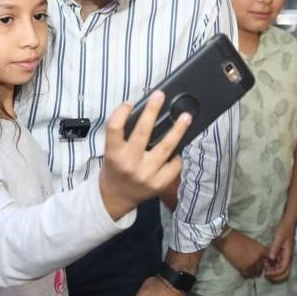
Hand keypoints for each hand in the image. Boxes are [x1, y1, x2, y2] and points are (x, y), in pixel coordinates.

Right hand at [100, 91, 188, 220]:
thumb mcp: (110, 152)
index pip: (115, 128)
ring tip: (185, 117)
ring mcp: (146, 175)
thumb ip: (123, 136)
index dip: (121, 112)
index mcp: (114, 154)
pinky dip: (177, 155)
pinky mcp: (158, 184)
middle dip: (152, 111)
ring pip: (165, 147)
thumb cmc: (114, 170)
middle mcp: (129, 164)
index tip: (129, 103)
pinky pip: (174, 165)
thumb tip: (144, 113)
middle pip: (143, 132)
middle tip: (160, 96)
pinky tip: (178, 147)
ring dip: (177, 130)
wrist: (115, 199)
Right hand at [216, 230, 267, 277]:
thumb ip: (259, 251)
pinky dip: (246, 273)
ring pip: (256, 273)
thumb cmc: (240, 239)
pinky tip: (243, 268)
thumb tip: (263, 258)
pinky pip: (247, 275)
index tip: (265, 262)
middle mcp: (258, 258)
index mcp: (262, 250)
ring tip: (248, 266)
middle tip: (254, 264)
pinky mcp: (243, 269)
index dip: (268, 262)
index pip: (270, 259)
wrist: (228, 240)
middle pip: (263, 267)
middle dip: (260, 266)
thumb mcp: (253, 243)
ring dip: (253, 271)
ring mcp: (251, 264)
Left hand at [264, 223, 294, 281]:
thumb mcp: (279, 238)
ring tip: (264, 265)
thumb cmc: (284, 229)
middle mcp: (287, 258)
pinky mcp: (281, 254)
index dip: (275, 273)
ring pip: (280, 270)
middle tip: (266, 273)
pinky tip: (265, 261)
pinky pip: (277, 264)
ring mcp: (285, 257)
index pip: (283, 269)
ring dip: (273, 271)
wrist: (287, 224)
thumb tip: (271, 258)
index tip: (266, 272)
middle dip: (275, 276)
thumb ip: (275, 248)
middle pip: (284, 273)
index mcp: (288, 255)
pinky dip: (272, 266)